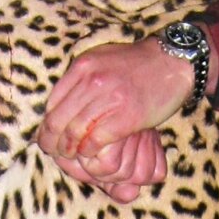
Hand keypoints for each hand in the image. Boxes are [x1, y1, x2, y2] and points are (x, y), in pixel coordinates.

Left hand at [37, 37, 196, 204]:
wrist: (172, 62)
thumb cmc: (138, 65)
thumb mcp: (102, 61)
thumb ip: (82, 78)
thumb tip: (61, 101)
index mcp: (83, 66)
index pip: (52, 102)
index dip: (46, 125)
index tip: (47, 137)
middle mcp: (92, 81)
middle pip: (58, 120)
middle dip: (51, 142)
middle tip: (53, 153)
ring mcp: (109, 99)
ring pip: (73, 133)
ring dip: (68, 150)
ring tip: (69, 158)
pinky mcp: (125, 117)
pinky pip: (95, 141)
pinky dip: (88, 152)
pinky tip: (89, 155)